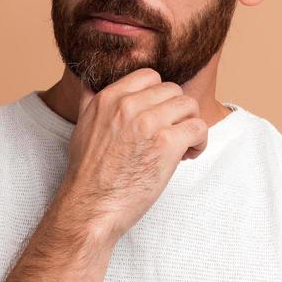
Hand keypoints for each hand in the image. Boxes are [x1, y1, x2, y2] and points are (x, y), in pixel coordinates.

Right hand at [60, 68, 208, 240]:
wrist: (91, 206)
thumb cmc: (88, 174)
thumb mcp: (82, 127)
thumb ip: (91, 102)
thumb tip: (91, 84)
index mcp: (109, 98)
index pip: (150, 76)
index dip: (159, 96)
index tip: (158, 116)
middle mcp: (128, 105)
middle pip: (173, 90)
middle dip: (177, 112)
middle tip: (172, 135)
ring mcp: (148, 123)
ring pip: (189, 105)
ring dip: (190, 124)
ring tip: (182, 146)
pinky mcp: (166, 144)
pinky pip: (198, 128)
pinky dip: (199, 142)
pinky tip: (187, 156)